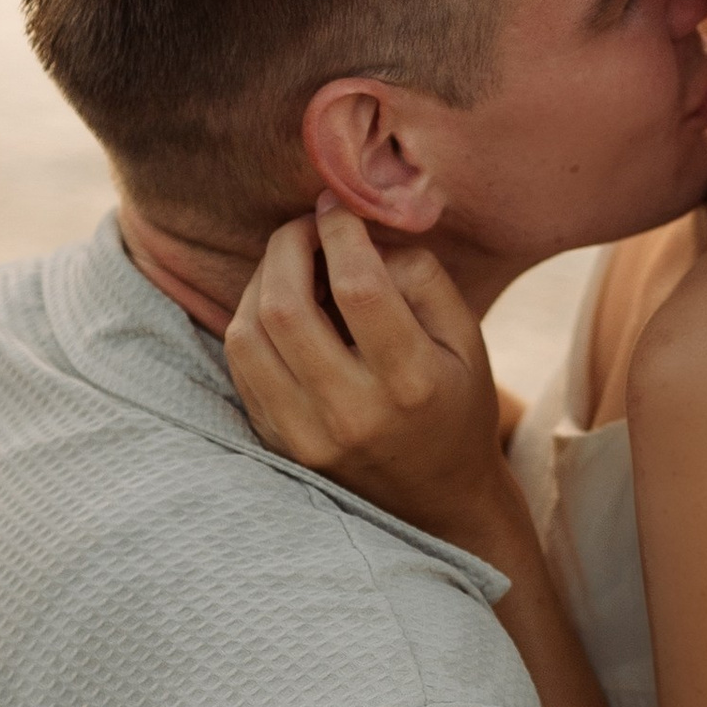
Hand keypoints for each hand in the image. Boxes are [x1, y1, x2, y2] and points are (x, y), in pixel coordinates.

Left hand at [226, 204, 527, 566]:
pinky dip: (251, 322)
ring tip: (290, 265)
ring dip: (260, 282)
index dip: (339, 233)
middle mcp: (351, 414)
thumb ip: (421, 277)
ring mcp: (305, 435)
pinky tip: (279, 308)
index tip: (337, 207)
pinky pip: (240, 366)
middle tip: (304, 228)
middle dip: (287, 247)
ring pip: (247, 335)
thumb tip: (360, 236)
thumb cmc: (456, 404)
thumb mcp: (467, 338)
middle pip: (285, 308)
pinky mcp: (276, 443)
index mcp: (411, 383)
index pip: (358, 288)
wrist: (436, 499)